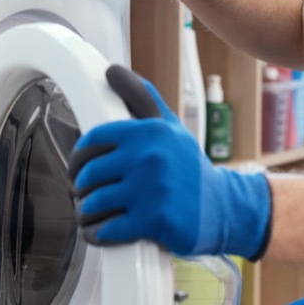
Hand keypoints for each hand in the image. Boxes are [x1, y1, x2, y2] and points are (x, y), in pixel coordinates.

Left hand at [69, 65, 271, 258]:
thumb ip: (143, 99)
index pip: (93, 141)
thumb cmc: (191, 169)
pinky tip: (99, 231)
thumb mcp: (171, 128)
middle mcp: (149, 157)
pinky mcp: (153, 221)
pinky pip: (107, 229)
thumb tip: (112, 71)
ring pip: (93, 202)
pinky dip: (96, 233)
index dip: (78, 158)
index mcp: (149, 132)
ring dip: (85, 212)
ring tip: (90, 214)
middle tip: (85, 193)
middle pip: (89, 173)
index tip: (78, 168)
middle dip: (81, 187)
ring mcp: (151, 190)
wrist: (226, 209)